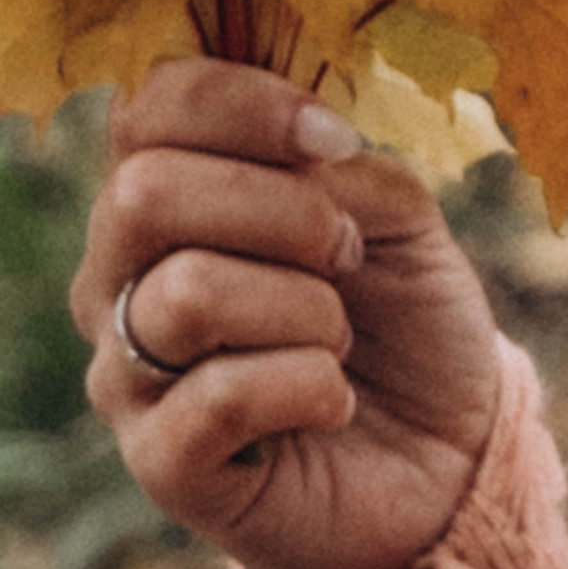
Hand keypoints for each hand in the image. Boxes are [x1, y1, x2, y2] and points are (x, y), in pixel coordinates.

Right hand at [72, 58, 502, 568]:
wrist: (447, 465)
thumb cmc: (407, 328)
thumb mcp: (403, 223)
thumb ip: (345, 171)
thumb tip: (305, 156)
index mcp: (169, 196)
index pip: (149, 108)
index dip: (242, 103)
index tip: (335, 139)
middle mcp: (121, 276)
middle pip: (145, 192)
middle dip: (280, 209)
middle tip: (349, 253)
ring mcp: (127, 372)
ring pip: (187, 294)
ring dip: (305, 308)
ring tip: (341, 340)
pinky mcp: (161, 463)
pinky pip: (218, 397)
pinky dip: (310, 386)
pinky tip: (335, 402)